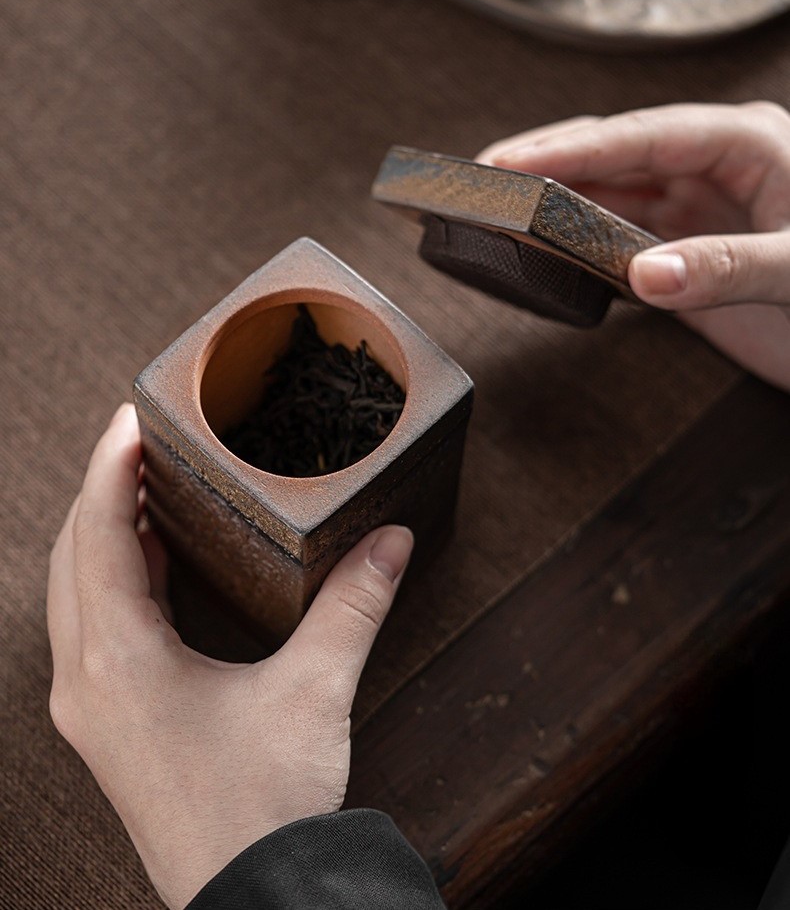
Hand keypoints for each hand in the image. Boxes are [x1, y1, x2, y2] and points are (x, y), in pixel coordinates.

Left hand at [47, 404, 412, 908]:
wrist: (253, 894)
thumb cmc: (267, 804)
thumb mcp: (315, 691)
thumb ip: (354, 605)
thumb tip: (391, 540)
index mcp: (120, 662)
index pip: (98, 537)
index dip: (110, 468)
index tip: (130, 418)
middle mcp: (88, 681)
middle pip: (72, 557)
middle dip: (102, 491)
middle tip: (141, 443)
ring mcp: (91, 707)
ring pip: (75, 593)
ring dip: (103, 534)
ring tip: (146, 488)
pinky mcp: (109, 724)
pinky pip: (93, 627)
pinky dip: (115, 578)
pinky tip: (154, 561)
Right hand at [478, 102, 789, 391]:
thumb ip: (724, 266)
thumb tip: (644, 273)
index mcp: (748, 145)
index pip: (647, 135)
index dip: (577, 147)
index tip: (516, 161)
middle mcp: (715, 171)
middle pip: (617, 155)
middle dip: (550, 164)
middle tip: (484, 176)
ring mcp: (696, 214)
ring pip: (611, 198)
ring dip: (558, 206)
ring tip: (500, 211)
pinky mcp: (685, 258)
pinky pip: (619, 243)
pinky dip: (579, 248)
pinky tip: (546, 251)